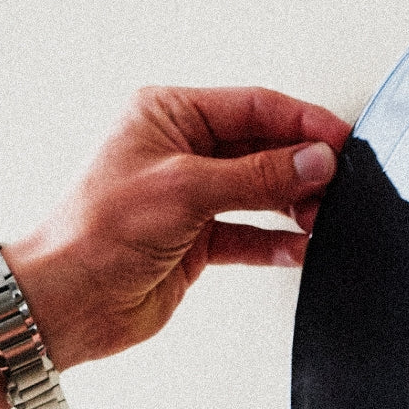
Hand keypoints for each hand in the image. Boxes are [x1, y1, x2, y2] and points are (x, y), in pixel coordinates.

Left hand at [3, 86, 351, 367]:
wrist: (68, 301)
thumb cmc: (96, 234)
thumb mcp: (186, 190)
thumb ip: (257, 176)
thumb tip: (313, 160)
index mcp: (167, 116)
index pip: (252, 107)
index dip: (301, 122)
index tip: (340, 142)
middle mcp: (180, 152)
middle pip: (261, 148)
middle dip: (301, 166)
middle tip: (337, 184)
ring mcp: (189, 199)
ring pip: (259, 192)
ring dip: (293, 205)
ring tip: (322, 217)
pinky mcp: (194, 241)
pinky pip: (248, 235)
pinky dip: (275, 242)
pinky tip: (298, 247)